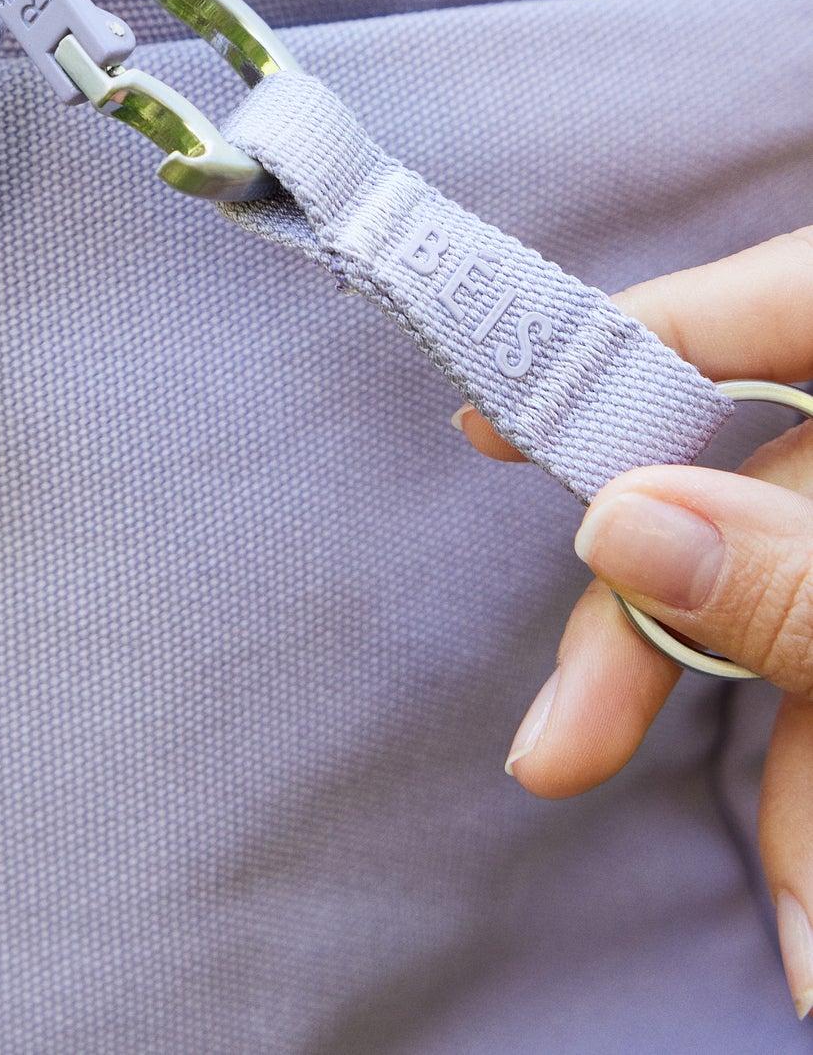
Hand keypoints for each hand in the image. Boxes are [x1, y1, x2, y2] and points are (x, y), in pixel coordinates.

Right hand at [455, 230, 812, 1020]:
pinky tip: (807, 909)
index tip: (486, 424)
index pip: (748, 311)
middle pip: (750, 503)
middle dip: (662, 654)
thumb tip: (615, 524)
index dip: (612, 356)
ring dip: (779, 783)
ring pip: (802, 617)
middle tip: (554, 759)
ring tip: (800, 955)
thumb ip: (798, 568)